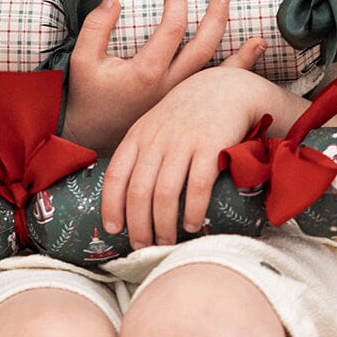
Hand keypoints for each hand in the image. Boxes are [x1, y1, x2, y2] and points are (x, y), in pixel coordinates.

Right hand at [62, 0, 264, 154]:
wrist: (89, 137)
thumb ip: (96, 26)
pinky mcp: (181, 112)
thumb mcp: (82, 59)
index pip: (173, 27)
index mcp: (147, 71)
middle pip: (203, 47)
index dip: (176, 1)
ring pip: (215, 75)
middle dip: (216, 17)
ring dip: (239, 56)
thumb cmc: (87, 98)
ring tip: (259, 39)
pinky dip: (231, 83)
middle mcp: (169, 87)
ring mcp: (178, 101)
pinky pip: (211, 94)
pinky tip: (247, 75)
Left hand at [100, 66, 268, 247]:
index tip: (113, 229)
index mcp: (139, 135)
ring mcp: (182, 142)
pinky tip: (193, 225)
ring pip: (164, 193)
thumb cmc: (187, 115)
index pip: (116, 174)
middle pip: (138, 191)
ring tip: (166, 242)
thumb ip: (142, 154)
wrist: (225, 89)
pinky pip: (197, 186)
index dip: (111, 205)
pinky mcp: (210, 146)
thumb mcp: (156, 127)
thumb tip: (128, 199)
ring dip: (163, 225)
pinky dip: (192, 210)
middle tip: (143, 247)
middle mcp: (156, 139)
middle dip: (138, 225)